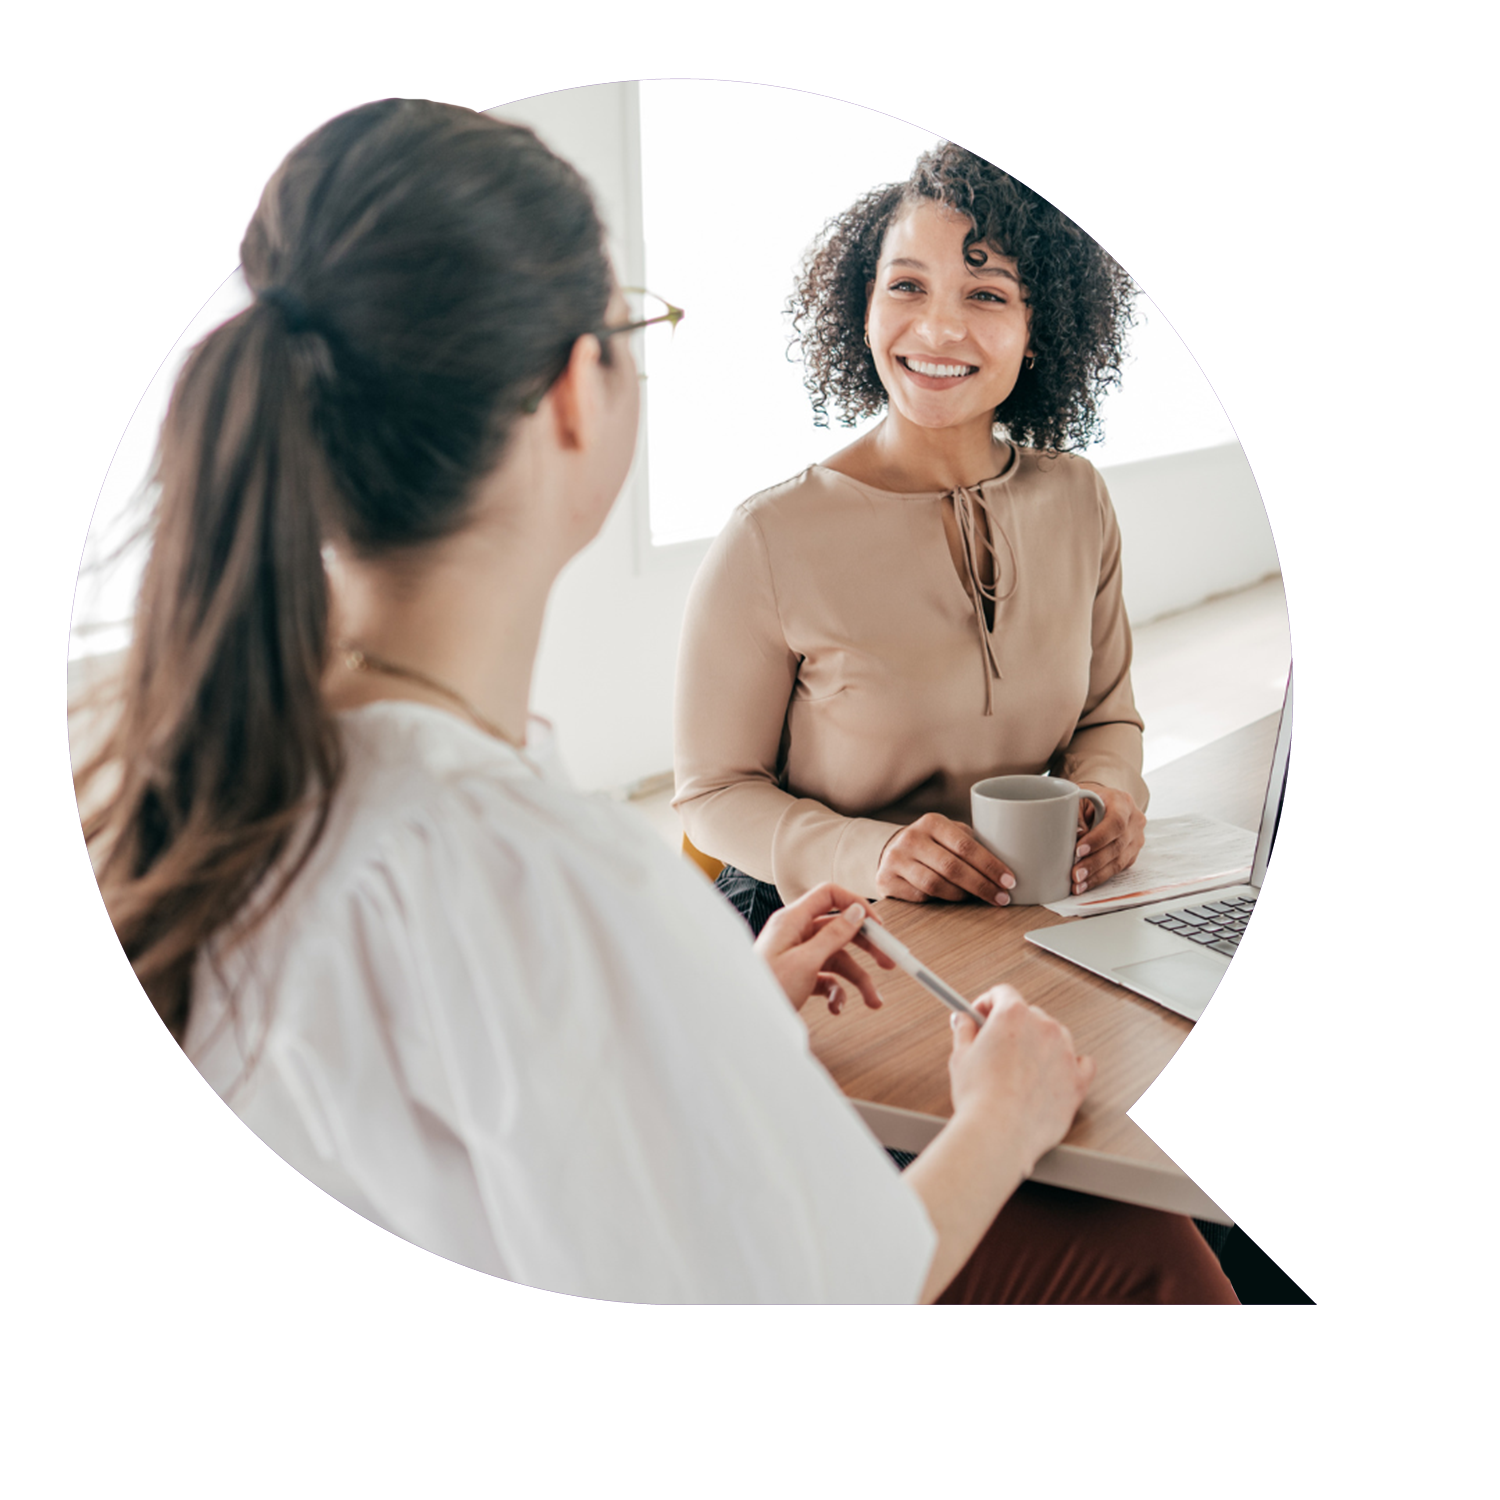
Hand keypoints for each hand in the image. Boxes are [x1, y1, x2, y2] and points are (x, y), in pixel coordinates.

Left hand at [754, 882, 896, 1014]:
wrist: (743, 1020)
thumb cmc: (767, 988)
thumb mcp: (805, 961)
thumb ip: (833, 935)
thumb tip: (856, 912)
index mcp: (792, 920)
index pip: (829, 895)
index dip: (855, 905)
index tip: (878, 926)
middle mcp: (795, 934)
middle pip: (839, 929)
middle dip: (867, 948)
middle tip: (890, 963)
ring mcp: (797, 955)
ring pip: (838, 959)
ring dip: (858, 980)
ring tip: (874, 1001)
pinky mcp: (798, 976)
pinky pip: (827, 978)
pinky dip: (837, 992)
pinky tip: (837, 1007)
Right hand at [874, 813, 1015, 906]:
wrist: (891, 851)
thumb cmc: (932, 845)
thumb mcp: (950, 835)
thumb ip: (973, 843)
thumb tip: (1011, 863)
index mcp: (932, 822)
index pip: (966, 845)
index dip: (990, 865)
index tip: (1009, 880)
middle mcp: (911, 838)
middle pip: (952, 867)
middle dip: (982, 885)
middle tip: (1002, 897)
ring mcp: (896, 860)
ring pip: (936, 885)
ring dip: (963, 895)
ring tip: (979, 898)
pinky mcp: (886, 880)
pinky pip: (921, 897)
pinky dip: (941, 901)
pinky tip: (953, 900)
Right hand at [947, 987, 1094, 1174]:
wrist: (999, 1132)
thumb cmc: (980, 1098)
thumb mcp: (960, 1057)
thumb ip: (964, 1031)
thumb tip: (963, 1021)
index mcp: (1013, 1015)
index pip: (1003, 993)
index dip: (988, 1003)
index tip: (982, 1015)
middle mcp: (1043, 1028)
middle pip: (1030, 1014)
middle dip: (1012, 1027)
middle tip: (995, 1046)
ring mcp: (1064, 1053)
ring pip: (1055, 1036)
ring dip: (1039, 1044)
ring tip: (1020, 1068)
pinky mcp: (1077, 1080)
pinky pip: (1083, 1062)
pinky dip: (1070, 1065)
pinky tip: (1055, 1072)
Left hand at [1071, 784, 1145, 895]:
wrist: (1103, 802)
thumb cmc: (1089, 799)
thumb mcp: (1079, 798)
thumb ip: (1076, 814)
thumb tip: (1077, 834)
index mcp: (1122, 802)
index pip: (1115, 822)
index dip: (1098, 839)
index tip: (1079, 850)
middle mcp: (1134, 821)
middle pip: (1117, 846)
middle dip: (1094, 863)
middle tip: (1075, 874)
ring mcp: (1136, 838)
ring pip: (1119, 861)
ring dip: (1097, 875)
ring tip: (1078, 884)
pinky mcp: (1132, 853)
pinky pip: (1118, 868)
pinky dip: (1100, 877)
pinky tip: (1086, 884)